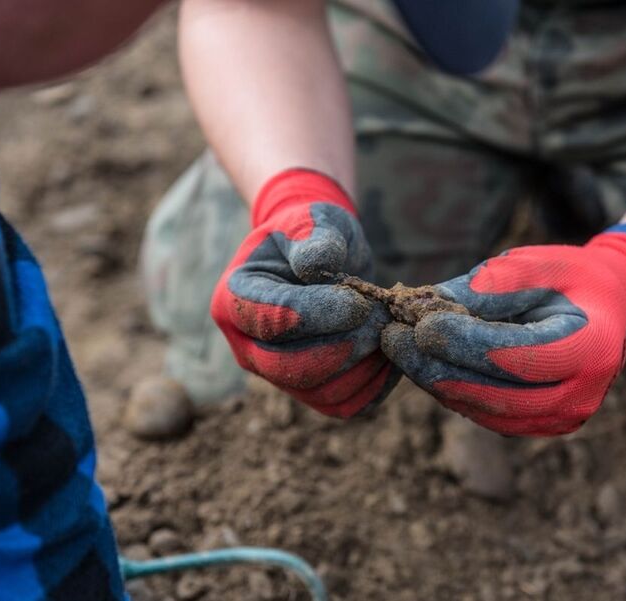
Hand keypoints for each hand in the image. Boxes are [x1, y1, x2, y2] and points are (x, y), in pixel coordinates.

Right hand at [211, 169, 398, 416]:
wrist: (322, 254)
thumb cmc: (312, 232)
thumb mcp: (311, 219)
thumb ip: (312, 237)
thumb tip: (315, 265)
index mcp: (234, 300)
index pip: (270, 320)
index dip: (319, 314)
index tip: (360, 300)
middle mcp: (246, 346)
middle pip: (291, 367)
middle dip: (345, 343)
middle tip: (381, 317)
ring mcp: (276, 375)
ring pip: (321, 391)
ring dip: (365, 364)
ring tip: (389, 328)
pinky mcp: (310, 390)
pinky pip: (343, 404)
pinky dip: (374, 384)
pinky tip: (392, 353)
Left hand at [381, 232, 625, 435]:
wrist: (611, 311)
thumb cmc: (573, 280)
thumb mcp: (540, 265)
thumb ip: (490, 286)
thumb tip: (428, 306)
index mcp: (590, 350)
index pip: (515, 356)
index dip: (463, 343)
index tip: (418, 324)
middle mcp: (579, 397)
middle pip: (493, 392)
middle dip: (435, 366)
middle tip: (392, 337)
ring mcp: (559, 420)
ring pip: (482, 409)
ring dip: (434, 380)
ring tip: (398, 345)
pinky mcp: (537, 426)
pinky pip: (485, 413)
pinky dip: (450, 388)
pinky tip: (421, 360)